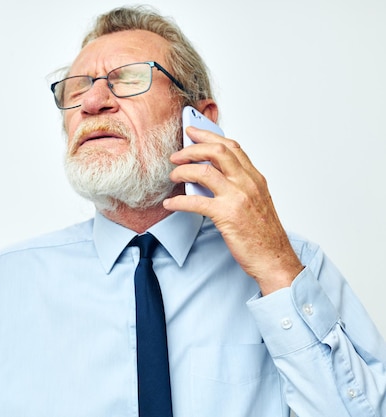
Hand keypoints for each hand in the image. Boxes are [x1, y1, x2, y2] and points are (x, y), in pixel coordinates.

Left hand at [163, 126, 302, 294]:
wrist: (275, 259)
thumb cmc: (264, 235)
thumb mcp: (255, 202)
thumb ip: (237, 185)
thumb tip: (209, 175)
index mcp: (255, 178)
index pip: (232, 147)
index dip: (210, 136)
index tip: (193, 131)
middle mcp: (248, 183)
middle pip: (218, 152)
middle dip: (192, 149)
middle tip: (177, 155)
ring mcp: (238, 198)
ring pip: (204, 172)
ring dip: (183, 171)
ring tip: (173, 176)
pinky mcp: (227, 216)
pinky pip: (195, 202)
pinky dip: (178, 201)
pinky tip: (171, 203)